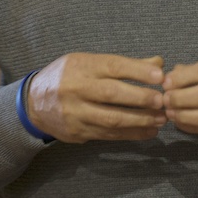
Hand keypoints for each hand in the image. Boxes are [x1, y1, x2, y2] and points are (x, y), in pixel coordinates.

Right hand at [27, 53, 165, 142]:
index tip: (160, 75)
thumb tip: (158, 62)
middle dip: (141, 98)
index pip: (113, 66)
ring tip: (160, 119)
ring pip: (111, 118)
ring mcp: (76, 112)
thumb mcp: (89, 62)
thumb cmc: (68, 76)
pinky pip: (108, 134)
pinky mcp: (78, 132)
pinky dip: (130, 134)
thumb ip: (123, 65)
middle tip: (163, 101)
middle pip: (112, 94)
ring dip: (139, 121)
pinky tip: (147, 132)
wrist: (33, 102)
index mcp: (82, 66)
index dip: (137, 70)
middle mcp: (78, 88)